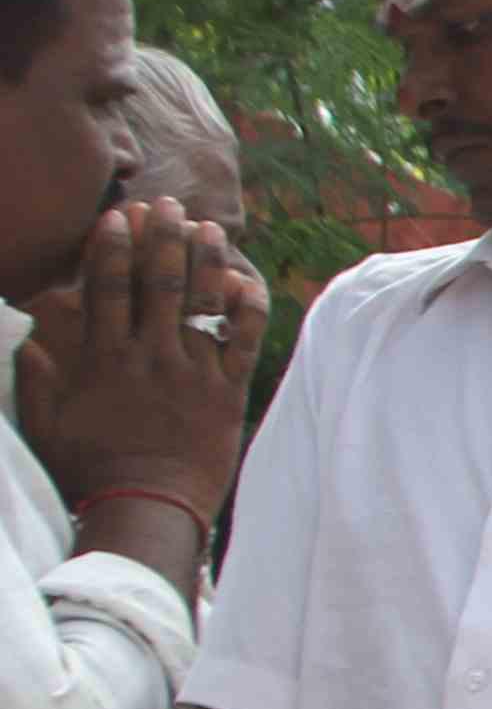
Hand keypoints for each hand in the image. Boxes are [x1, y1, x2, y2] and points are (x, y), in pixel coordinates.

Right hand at [10, 204, 258, 524]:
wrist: (149, 504)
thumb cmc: (93, 467)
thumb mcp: (47, 422)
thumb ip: (33, 377)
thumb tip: (19, 337)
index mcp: (105, 358)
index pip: (108, 288)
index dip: (112, 247)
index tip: (116, 216)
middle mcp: (150, 356)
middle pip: (158, 283)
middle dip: (161, 238)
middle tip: (166, 204)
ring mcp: (192, 371)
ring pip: (202, 304)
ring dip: (206, 261)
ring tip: (209, 227)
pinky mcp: (227, 391)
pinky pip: (243, 343)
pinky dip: (249, 310)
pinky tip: (250, 281)